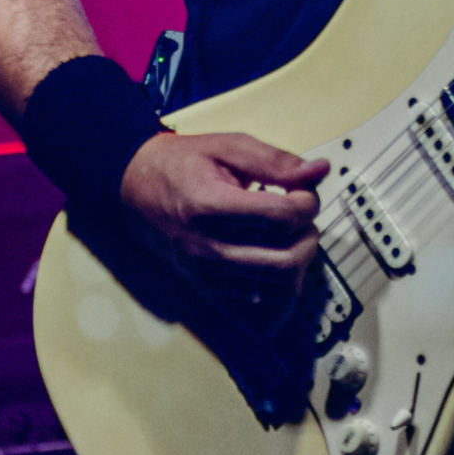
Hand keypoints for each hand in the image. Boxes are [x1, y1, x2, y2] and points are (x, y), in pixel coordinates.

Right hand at [119, 131, 329, 315]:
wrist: (133, 190)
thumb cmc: (181, 164)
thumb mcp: (226, 147)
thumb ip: (275, 160)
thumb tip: (320, 171)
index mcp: (210, 206)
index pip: (280, 217)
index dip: (306, 201)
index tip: (303, 190)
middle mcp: (208, 249)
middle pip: (285, 261)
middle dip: (308, 235)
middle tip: (301, 215)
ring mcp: (208, 276)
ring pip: (278, 289)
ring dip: (299, 261)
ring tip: (289, 235)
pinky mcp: (210, 292)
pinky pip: (261, 308)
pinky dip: (282, 288)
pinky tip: (277, 259)